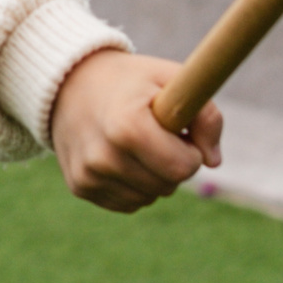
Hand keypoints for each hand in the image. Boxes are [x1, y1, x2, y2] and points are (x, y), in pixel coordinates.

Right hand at [48, 49, 221, 213]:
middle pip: (167, 186)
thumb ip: (205, 114)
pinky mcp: (80, 187)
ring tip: (137, 143)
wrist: (69, 82)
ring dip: (154, 176)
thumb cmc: (130, 81)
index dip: (190, 151)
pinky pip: (128, 202)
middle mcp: (103, 156)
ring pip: (149, 197)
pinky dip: (134, 185)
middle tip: (158, 135)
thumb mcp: (170, 79)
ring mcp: (89, 175)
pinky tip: (121, 157)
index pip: (182, 168)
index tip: (180, 132)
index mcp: (127, 126)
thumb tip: (213, 161)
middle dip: (173, 164)